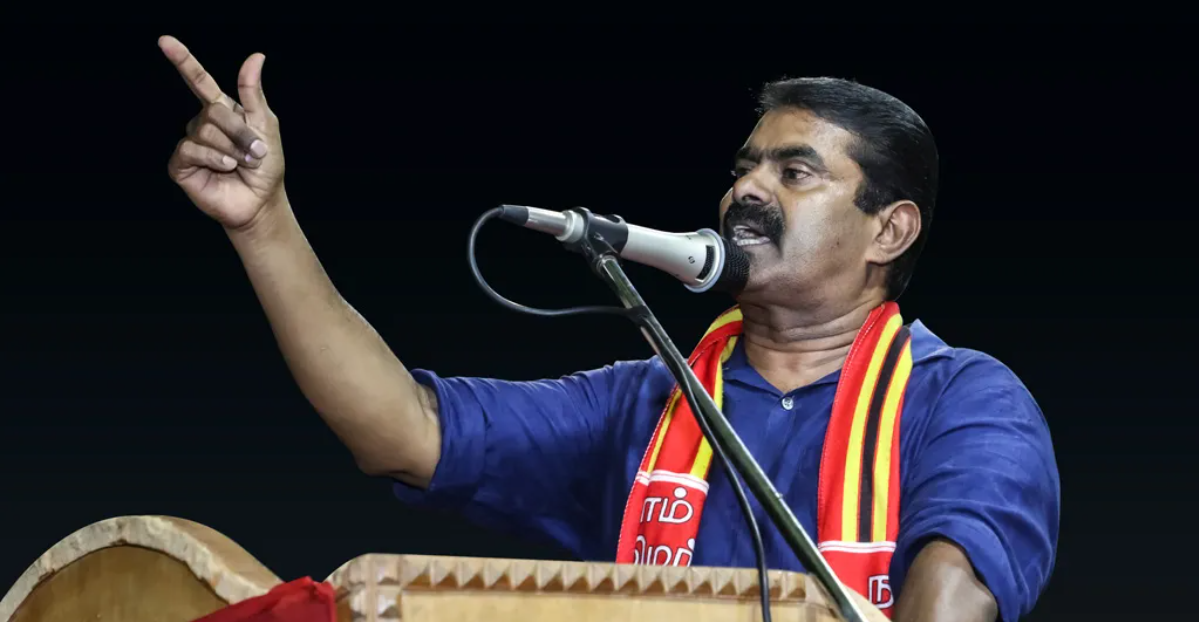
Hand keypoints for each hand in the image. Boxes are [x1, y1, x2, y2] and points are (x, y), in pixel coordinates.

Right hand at [161, 35, 283, 229]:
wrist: (260, 201)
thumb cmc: (265, 166)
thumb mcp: (265, 125)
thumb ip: (254, 93)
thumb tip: (256, 56)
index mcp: (222, 110)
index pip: (198, 80)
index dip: (182, 60)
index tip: (165, 41)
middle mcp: (202, 124)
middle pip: (213, 111)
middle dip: (240, 132)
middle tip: (255, 151)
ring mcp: (191, 143)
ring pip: (204, 131)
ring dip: (232, 149)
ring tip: (241, 164)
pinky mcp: (182, 165)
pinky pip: (192, 150)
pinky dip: (215, 159)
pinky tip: (226, 168)